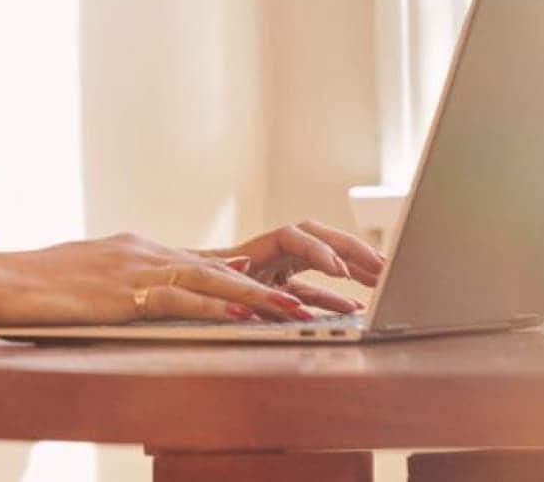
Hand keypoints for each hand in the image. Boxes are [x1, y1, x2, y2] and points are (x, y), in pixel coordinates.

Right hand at [0, 232, 317, 328]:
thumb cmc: (33, 291)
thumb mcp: (88, 285)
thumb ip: (124, 290)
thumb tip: (148, 304)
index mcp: (136, 252)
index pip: (201, 264)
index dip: (244, 280)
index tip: (281, 290)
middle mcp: (142, 252)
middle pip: (218, 268)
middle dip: (267, 287)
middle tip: (309, 299)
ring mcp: (133, 268)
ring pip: (209, 279)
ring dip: (257, 298)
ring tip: (295, 311)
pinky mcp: (122, 290)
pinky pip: (178, 298)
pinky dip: (214, 305)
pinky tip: (242, 314)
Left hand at [191, 220, 386, 315]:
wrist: (161, 294)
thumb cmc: (176, 289)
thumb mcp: (197, 284)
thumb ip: (217, 275)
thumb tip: (240, 262)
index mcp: (248, 250)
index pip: (294, 236)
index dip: (319, 250)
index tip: (340, 271)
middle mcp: (264, 257)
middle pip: (318, 241)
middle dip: (352, 249)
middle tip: (383, 265)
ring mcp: (271, 273)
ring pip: (320, 265)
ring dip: (352, 269)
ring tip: (382, 279)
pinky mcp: (273, 294)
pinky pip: (310, 292)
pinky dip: (333, 299)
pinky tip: (355, 308)